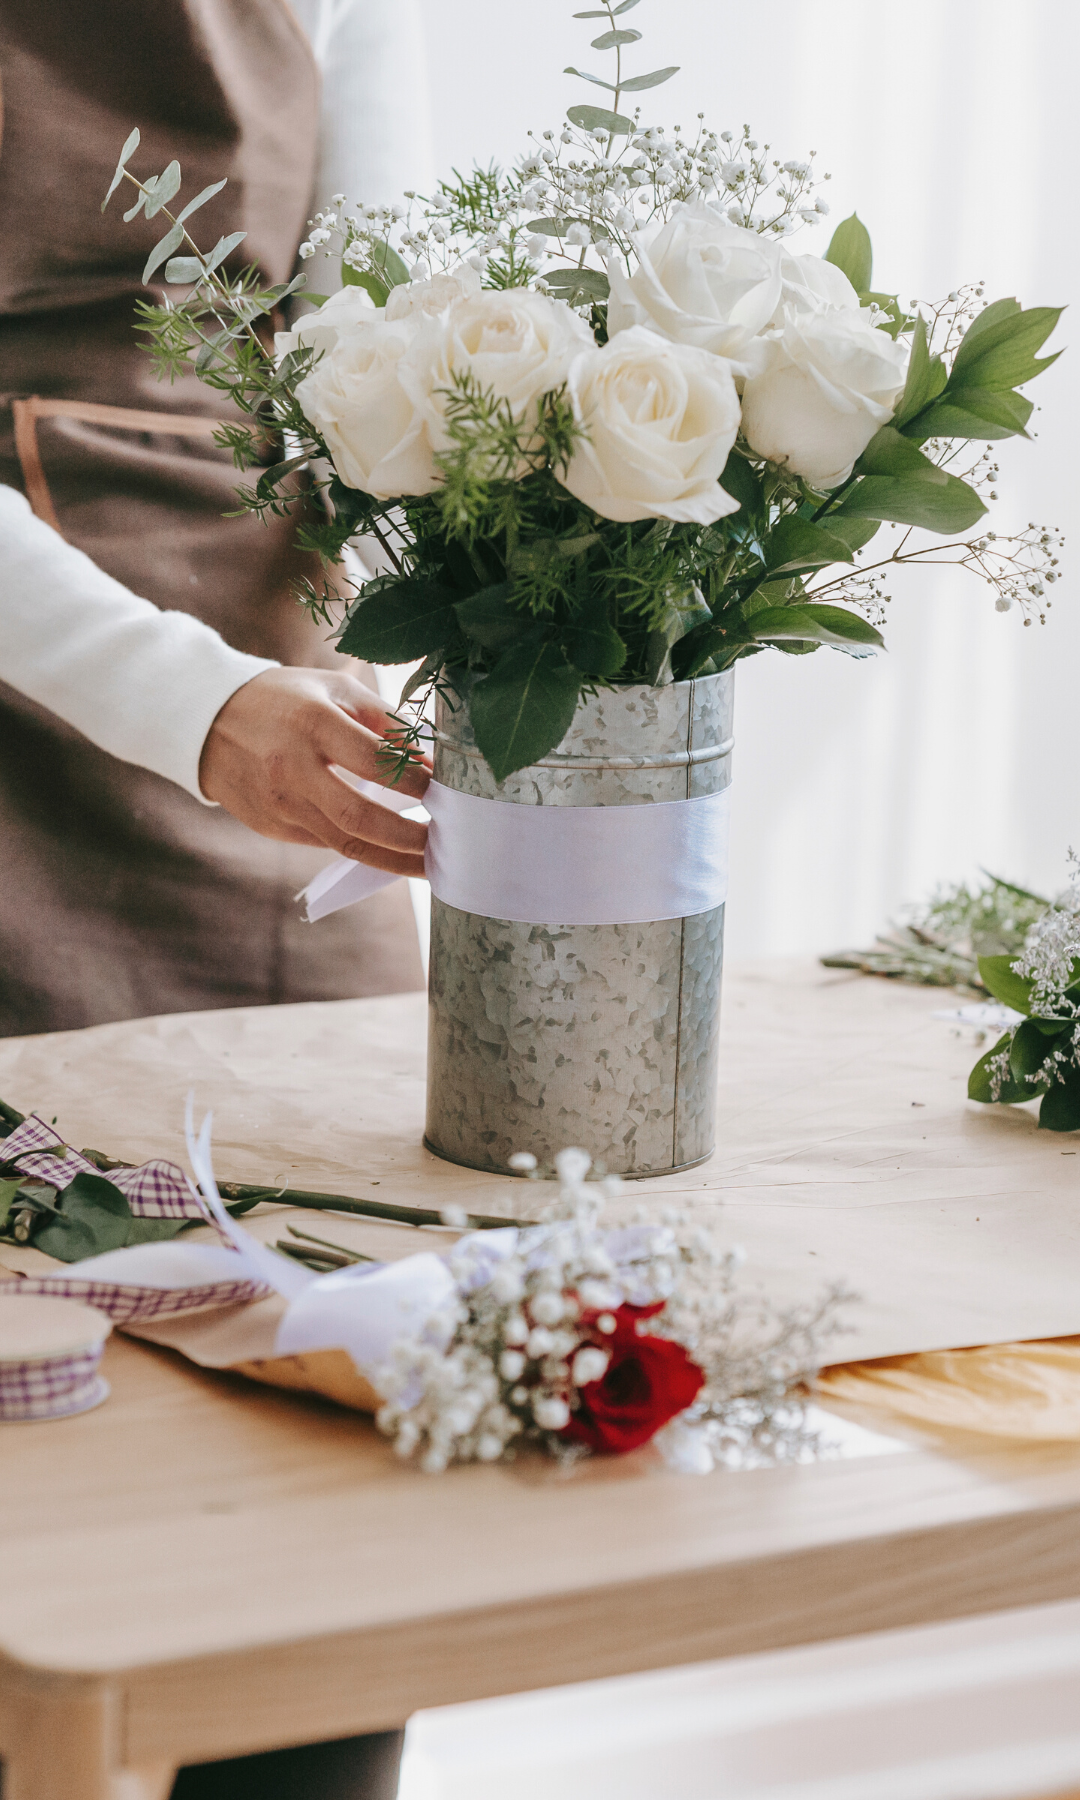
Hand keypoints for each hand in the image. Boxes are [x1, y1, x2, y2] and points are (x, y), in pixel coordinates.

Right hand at [199, 667, 428, 875]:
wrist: (207, 721)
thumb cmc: (286, 700)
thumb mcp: (335, 690)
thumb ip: (385, 721)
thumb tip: (431, 761)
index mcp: (312, 722)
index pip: (376, 762)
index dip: (416, 782)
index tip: (446, 792)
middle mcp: (291, 767)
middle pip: (359, 818)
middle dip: (409, 837)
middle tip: (445, 843)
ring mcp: (277, 802)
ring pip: (345, 843)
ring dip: (393, 860)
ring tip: (429, 864)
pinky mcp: (270, 826)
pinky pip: (326, 844)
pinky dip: (364, 852)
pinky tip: (393, 854)